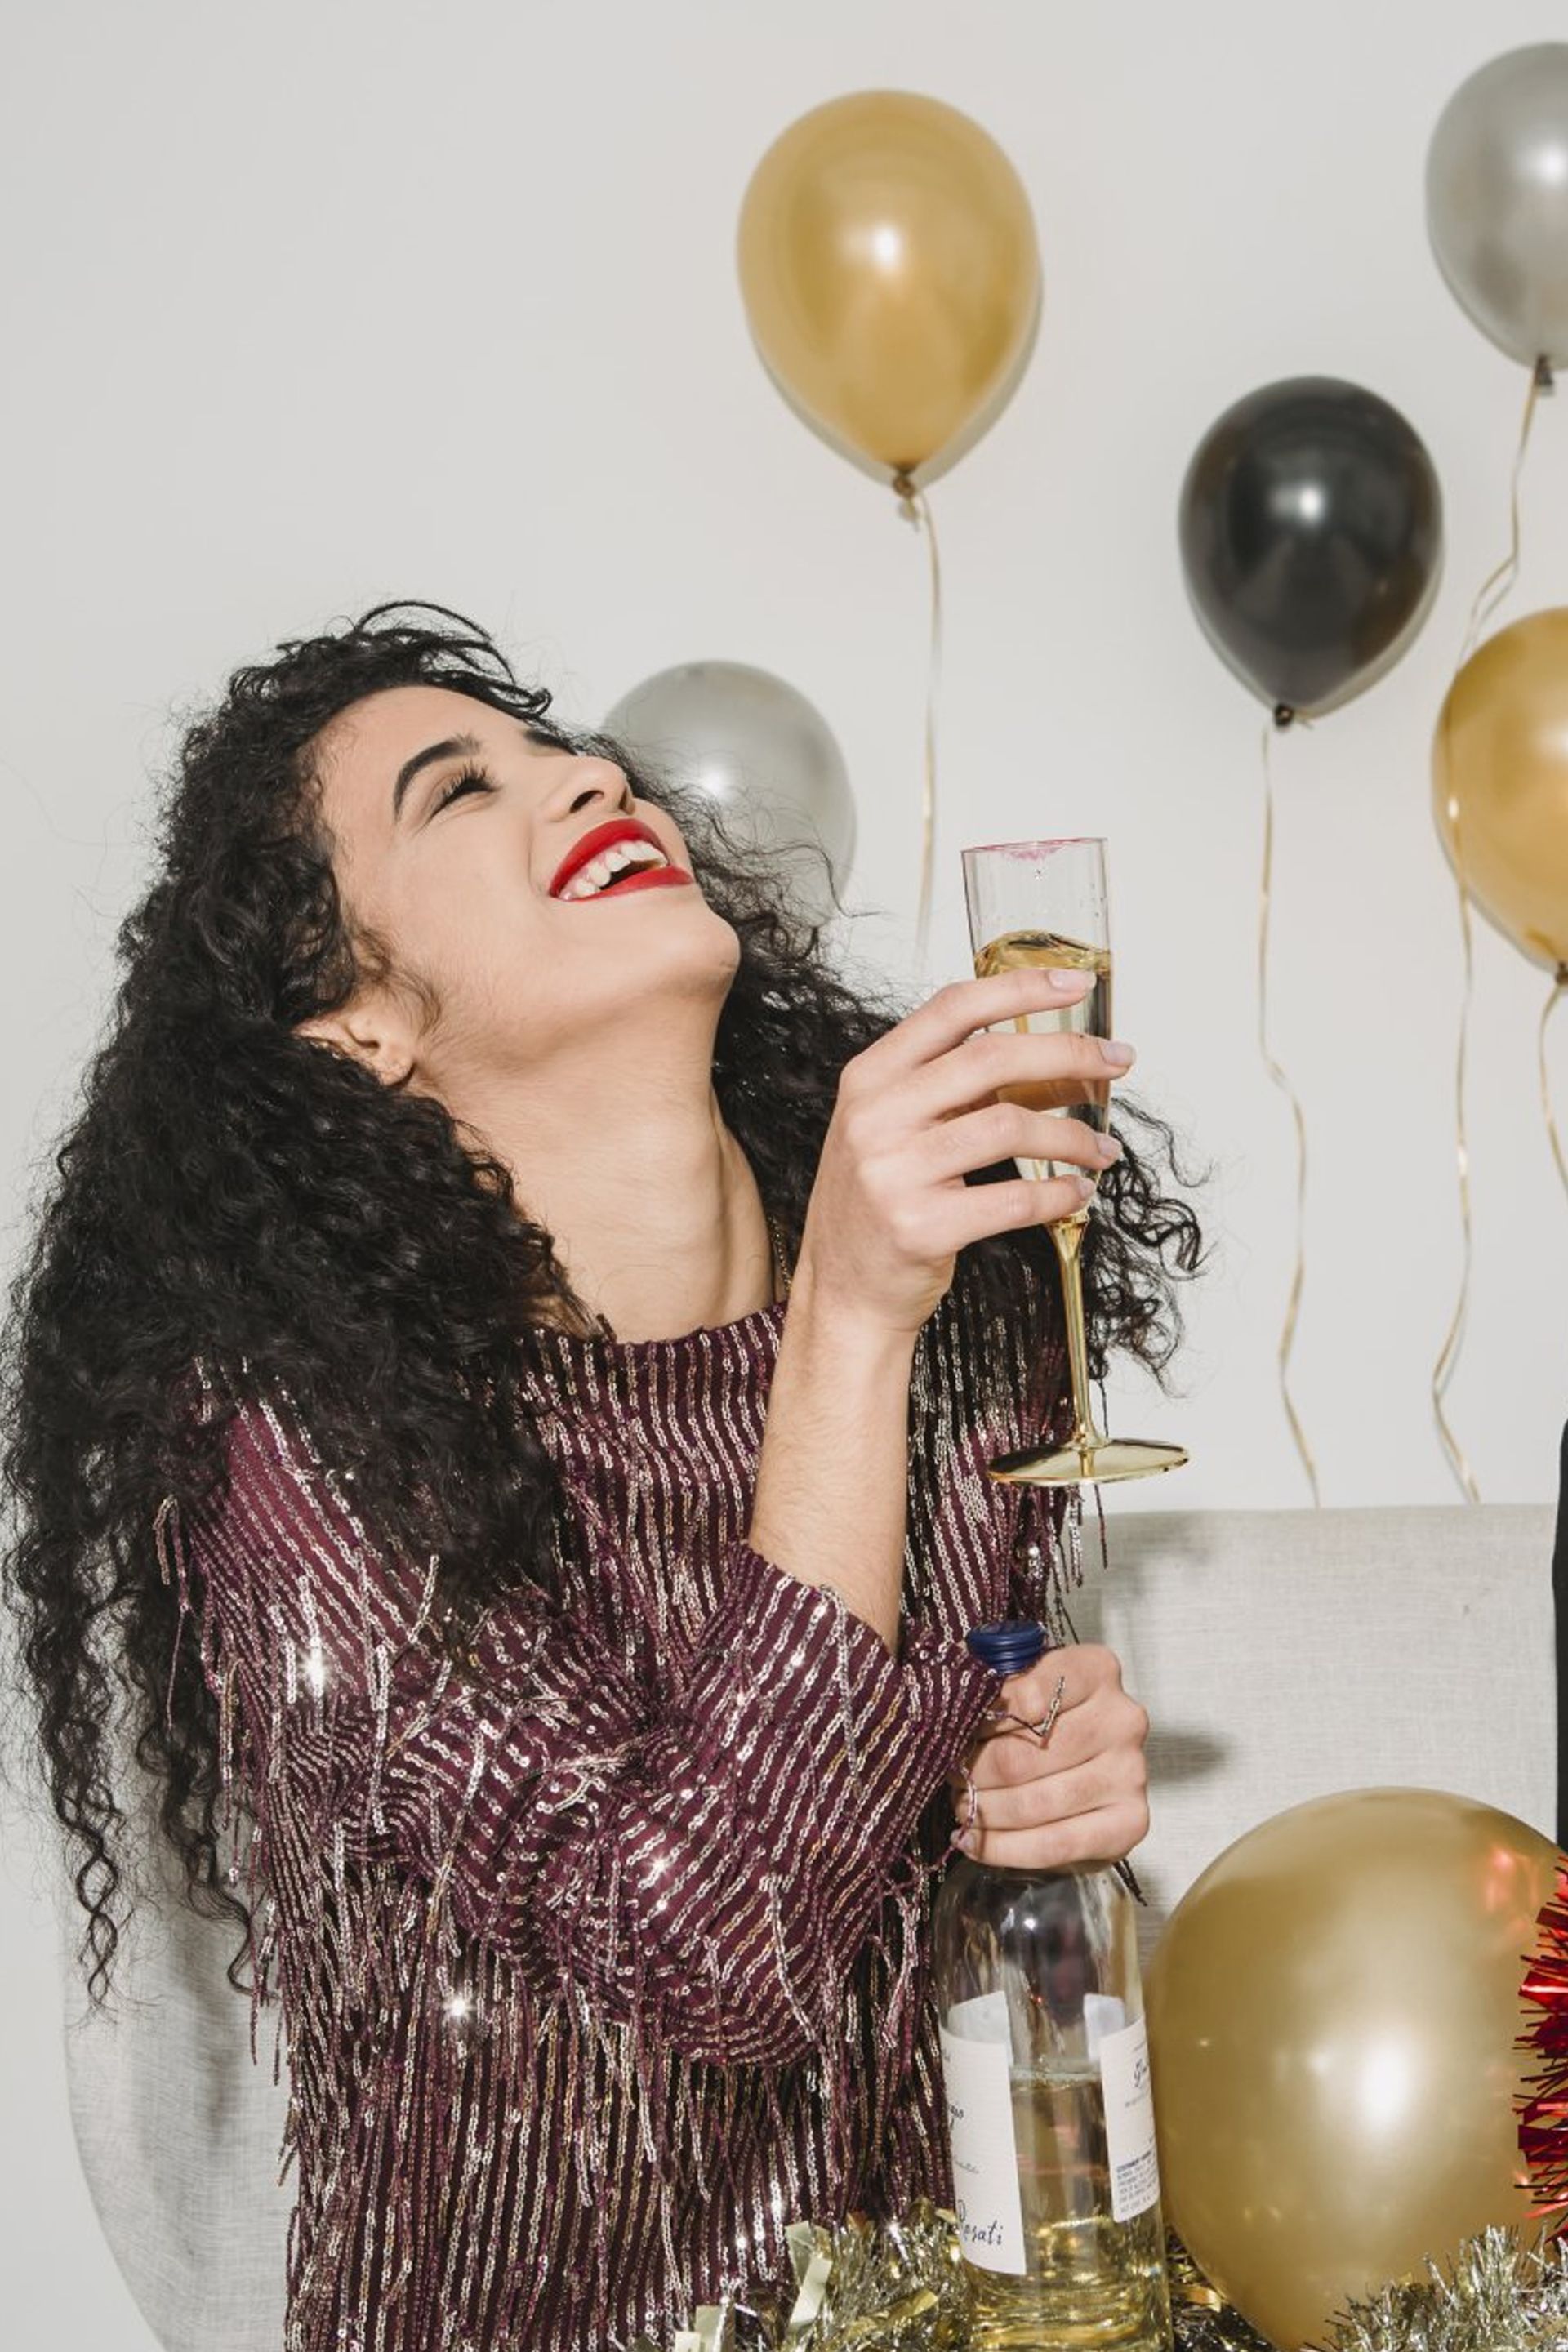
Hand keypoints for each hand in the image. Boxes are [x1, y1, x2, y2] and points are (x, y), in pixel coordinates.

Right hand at [792, 969, 1136, 1338]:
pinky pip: (1013, 1200)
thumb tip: (1049, 1057)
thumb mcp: (892, 1127)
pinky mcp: (921, 1227)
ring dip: (1073, 1137)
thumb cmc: (877, 1205)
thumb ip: (949, 1087)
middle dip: (1069, 1054)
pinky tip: (1078, 1193)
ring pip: (1010, 1128)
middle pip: (991, 1058)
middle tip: (1115, 1062)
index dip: (1020, 988)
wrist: (846, 1291)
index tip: (1074, 983)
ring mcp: (894, 1172)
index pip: (953, 1009)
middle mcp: (875, 1116)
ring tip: (1102, 1148)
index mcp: (870, 1077)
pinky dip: (1059, 1195)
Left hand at [947, 1644, 1150, 1869]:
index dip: (981, 1721)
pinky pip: (1054, 1844)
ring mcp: (1131, 1773)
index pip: (1026, 1696)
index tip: (956, 1733)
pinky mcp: (1130, 1822)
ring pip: (1035, 1803)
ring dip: (985, 1810)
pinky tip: (975, 1842)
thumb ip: (994, 1690)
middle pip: (1025, 1755)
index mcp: (1095, 1670)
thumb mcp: (1023, 1687)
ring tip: (963, 1807)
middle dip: (976, 1772)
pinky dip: (1003, 1848)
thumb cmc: (1047, 1720)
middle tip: (954, 1777)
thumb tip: (951, 1711)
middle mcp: (1122, 1719)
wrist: (1092, 1767)